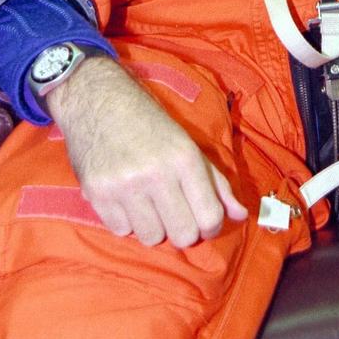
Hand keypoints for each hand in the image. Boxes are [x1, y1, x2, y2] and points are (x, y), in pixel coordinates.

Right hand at [47, 56, 246, 248]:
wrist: (99, 100)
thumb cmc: (149, 122)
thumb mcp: (188, 144)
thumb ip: (217, 182)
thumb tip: (241, 215)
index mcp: (183, 157)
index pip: (209, 217)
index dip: (211, 226)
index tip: (204, 220)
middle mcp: (155, 173)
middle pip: (182, 235)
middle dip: (183, 230)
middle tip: (175, 213)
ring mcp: (123, 185)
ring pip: (151, 238)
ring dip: (153, 226)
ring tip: (148, 203)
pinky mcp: (97, 193)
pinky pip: (122, 231)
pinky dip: (126, 221)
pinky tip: (125, 198)